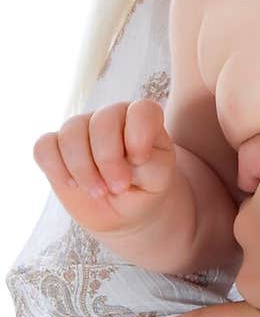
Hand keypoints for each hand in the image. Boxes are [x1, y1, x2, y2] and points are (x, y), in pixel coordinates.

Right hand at [33, 99, 176, 238]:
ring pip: (70, 132)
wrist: (125, 207)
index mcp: (143, 118)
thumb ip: (150, 164)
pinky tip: (73, 185)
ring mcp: (82, 127)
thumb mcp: (158, 178)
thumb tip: (129, 155)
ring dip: (83, 169)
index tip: (140, 162)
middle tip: (118, 188)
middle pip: (101, 122)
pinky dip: (56, 169)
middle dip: (108, 160)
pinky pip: (44, 147)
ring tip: (98, 192)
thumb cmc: (146, 186)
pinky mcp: (57, 146)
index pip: (141, 110)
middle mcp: (111, 115)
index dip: (138, 136)